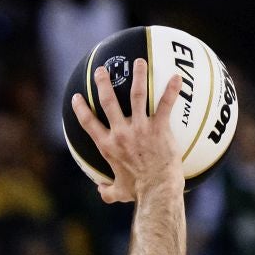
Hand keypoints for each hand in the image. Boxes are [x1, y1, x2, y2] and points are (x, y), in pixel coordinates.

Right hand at [70, 58, 183, 203]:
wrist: (157, 190)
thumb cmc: (138, 192)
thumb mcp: (118, 192)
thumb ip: (107, 190)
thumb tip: (100, 190)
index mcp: (107, 146)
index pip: (88, 123)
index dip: (80, 109)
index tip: (77, 97)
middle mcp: (121, 133)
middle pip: (108, 102)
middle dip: (103, 83)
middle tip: (101, 69)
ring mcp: (140, 128)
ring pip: (137, 95)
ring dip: (138, 76)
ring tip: (139, 61)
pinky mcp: (159, 128)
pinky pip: (165, 105)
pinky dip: (171, 90)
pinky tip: (177, 77)